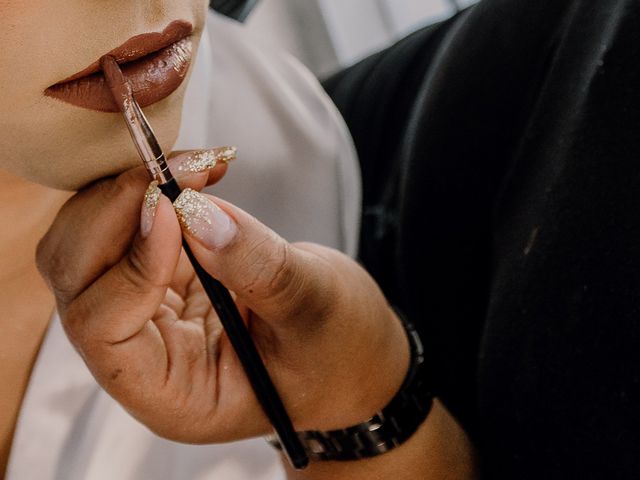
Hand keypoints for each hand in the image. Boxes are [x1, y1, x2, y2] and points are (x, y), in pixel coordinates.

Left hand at [36, 151, 409, 443]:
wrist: (349, 345)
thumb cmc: (340, 352)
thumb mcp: (312, 312)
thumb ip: (256, 267)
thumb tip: (197, 211)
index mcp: (171, 393)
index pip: (107, 331)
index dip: (130, 264)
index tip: (174, 209)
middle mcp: (145, 353)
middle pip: (81, 278)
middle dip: (120, 212)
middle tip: (182, 169)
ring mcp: (149, 310)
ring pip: (90, 244)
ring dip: (133, 192)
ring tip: (198, 165)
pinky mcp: (165, 273)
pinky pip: (128, 224)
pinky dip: (153, 189)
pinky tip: (198, 172)